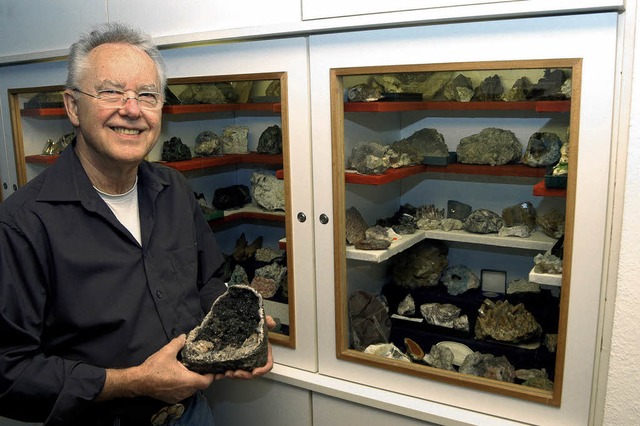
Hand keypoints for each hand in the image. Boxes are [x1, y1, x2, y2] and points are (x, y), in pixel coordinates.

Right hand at [99, 334, 213, 403]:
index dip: (210, 375)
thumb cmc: (154, 367)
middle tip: (199, 366)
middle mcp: (185, 391)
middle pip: (200, 385)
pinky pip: (184, 393)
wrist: (138, 381)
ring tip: (190, 370)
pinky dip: (184, 386)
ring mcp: (179, 397)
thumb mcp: (167, 351)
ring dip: (192, 381)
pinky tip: (180, 378)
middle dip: (201, 376)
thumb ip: (178, 343)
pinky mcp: (172, 400)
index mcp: (187, 380)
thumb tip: (185, 336)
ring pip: (192, 390)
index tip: (209, 368)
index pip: (207, 381)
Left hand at [214, 315, 275, 379]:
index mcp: (263, 352)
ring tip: (226, 373)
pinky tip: (218, 374)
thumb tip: (271, 322)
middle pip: (252, 373)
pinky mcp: (233, 363)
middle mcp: (254, 360)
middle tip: (236, 373)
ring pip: (240, 374)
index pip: (267, 365)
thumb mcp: (260, 323)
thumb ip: (267, 322)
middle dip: (244, 375)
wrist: (240, 324)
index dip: (262, 370)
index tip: (255, 372)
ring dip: (233, 376)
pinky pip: (230, 371)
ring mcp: (243, 363)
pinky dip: (223, 374)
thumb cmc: (252, 327)